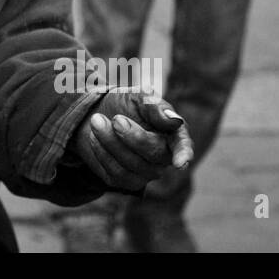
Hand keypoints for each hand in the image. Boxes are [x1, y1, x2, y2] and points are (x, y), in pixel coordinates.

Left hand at [70, 90, 193, 190]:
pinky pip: (116, 173)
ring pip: (132, 165)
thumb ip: (155, 106)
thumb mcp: (137, 97)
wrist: (96, 115)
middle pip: (153, 154)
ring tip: (97, 120)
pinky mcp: (126, 181)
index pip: (183, 146)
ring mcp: (146, 172)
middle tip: (115, 119)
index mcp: (172, 134)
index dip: (183, 153)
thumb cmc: (124, 105)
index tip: (180, 163)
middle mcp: (163, 157)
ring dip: (110, 141)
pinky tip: (95, 137)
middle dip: (132, 136)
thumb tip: (174, 120)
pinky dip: (102, 152)